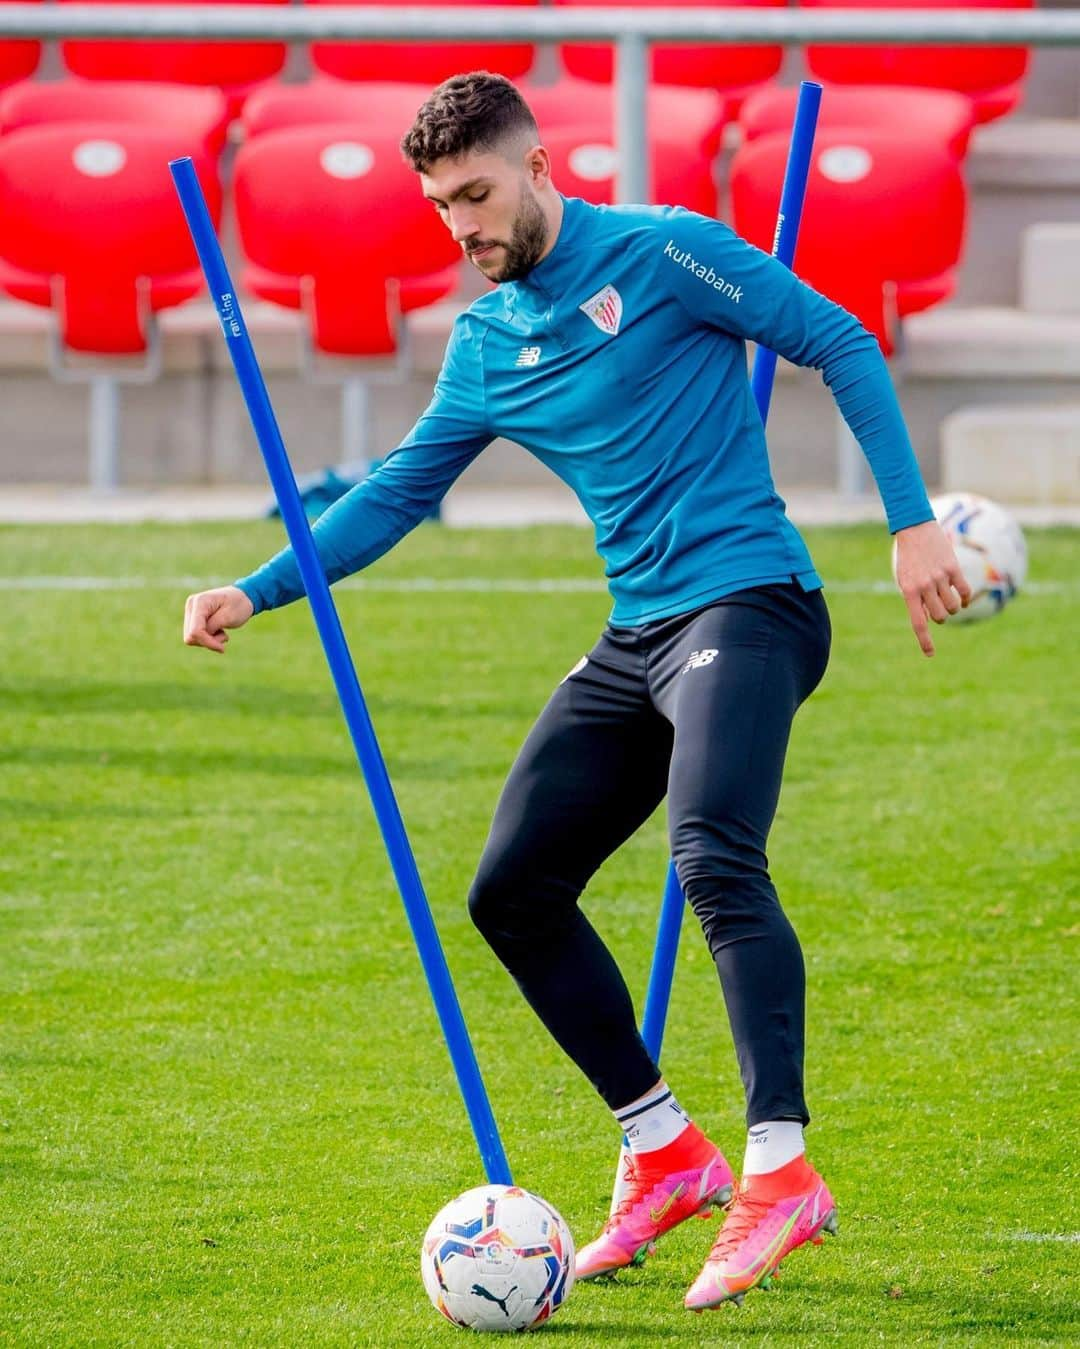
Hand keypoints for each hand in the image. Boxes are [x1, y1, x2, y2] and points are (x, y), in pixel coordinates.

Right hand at [183, 585, 253, 653]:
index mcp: (200, 602)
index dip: (207, 642)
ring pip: (191, 637)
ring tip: (222, 632)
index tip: (222, 648)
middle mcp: (191, 605)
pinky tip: (218, 630)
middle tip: (224, 636)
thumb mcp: (229, 617)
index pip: (195, 631)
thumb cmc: (239, 605)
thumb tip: (196, 636)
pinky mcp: (193, 617)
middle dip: (208, 641)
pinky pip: (195, 635)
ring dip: (208, 640)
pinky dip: (207, 637)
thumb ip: (212, 627)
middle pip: (191, 635)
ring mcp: (191, 611)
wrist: (243, 597)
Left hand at [893, 520, 970, 656]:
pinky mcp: (953, 568)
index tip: (930, 654)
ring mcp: (939, 577)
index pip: (918, 622)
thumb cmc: (908, 558)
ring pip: (953, 606)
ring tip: (948, 600)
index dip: (924, 640)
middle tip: (938, 608)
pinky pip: (964, 591)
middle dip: (941, 617)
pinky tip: (962, 599)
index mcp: (909, 591)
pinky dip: (965, 598)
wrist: (915, 529)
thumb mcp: (905, 580)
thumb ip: (916, 599)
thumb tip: (931, 617)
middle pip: (940, 617)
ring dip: (953, 608)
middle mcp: (924, 586)